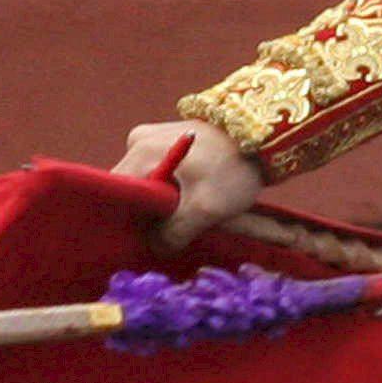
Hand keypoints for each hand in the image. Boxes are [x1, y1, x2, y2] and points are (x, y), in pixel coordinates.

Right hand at [115, 118, 266, 254]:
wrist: (264, 136)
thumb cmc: (234, 167)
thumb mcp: (207, 208)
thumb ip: (175, 232)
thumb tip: (155, 246)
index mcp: (140, 150)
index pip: (117, 194)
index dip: (128, 219)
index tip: (145, 237)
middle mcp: (138, 140)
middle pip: (132, 189)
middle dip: (149, 213)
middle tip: (170, 231)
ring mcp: (152, 137)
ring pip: (147, 183)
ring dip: (163, 203)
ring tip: (185, 215)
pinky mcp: (167, 139)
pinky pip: (159, 172)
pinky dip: (172, 189)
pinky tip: (189, 199)